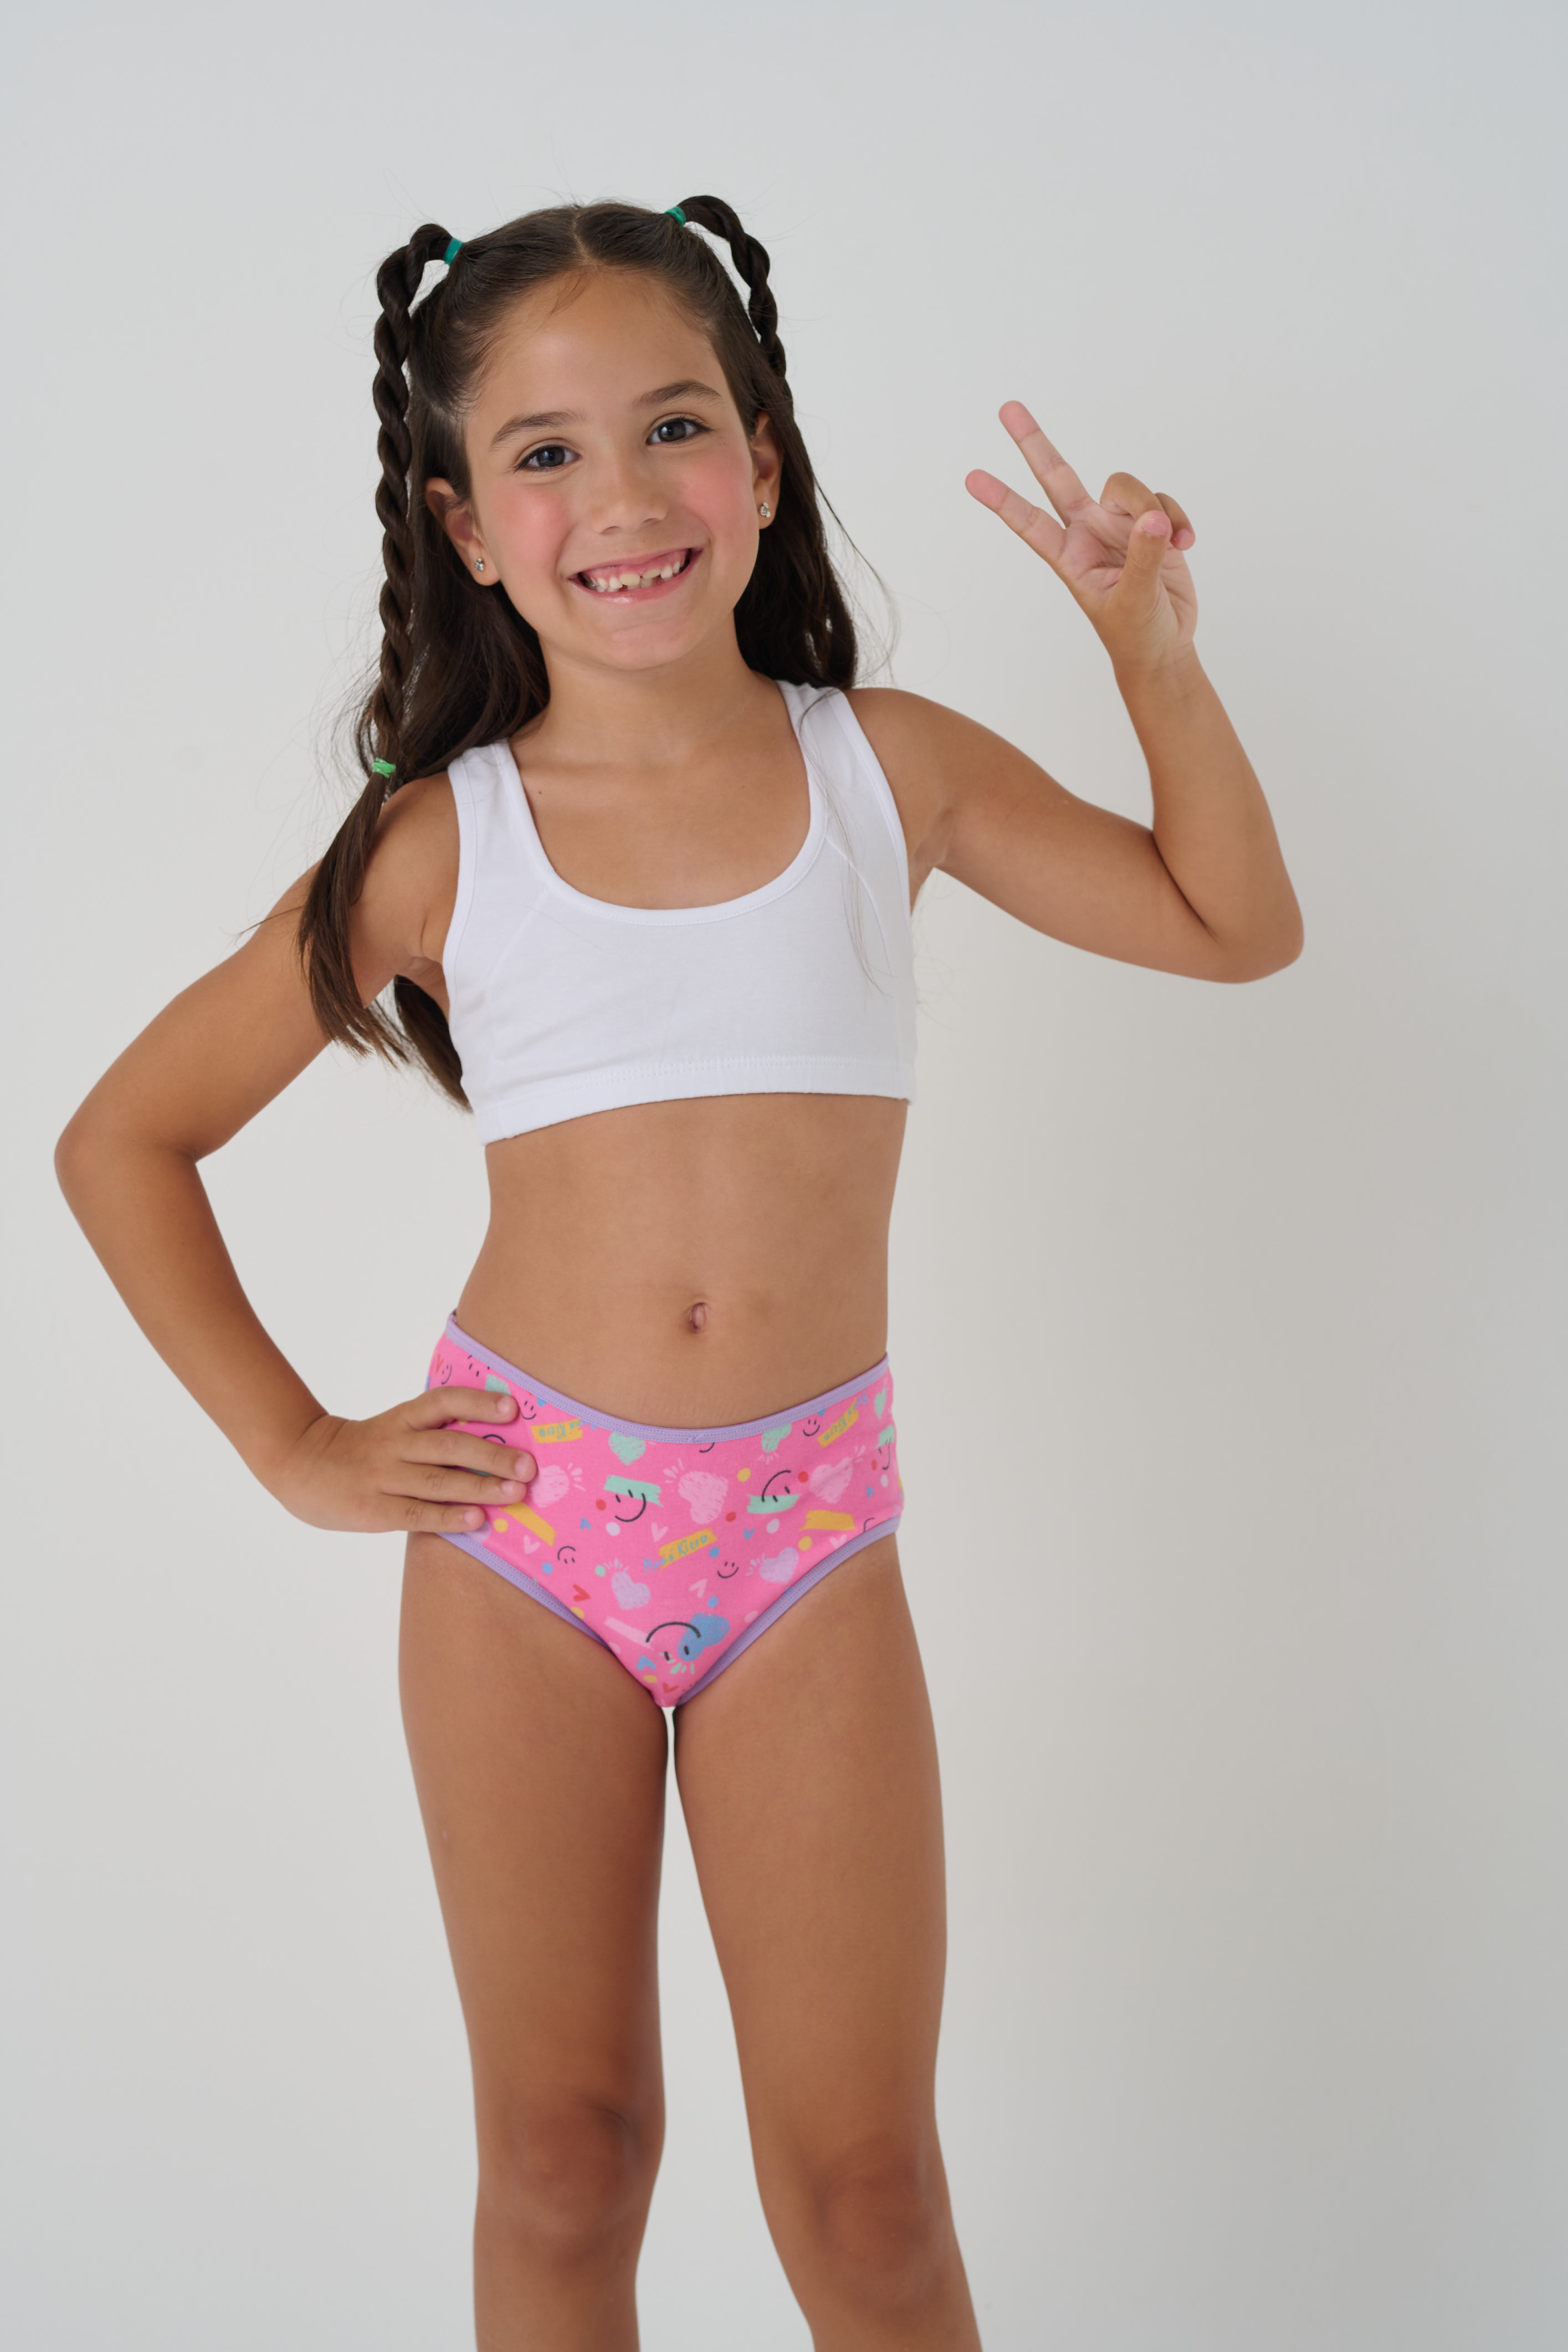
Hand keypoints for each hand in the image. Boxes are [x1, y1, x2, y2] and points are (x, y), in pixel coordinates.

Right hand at [267, 1387, 537, 1535]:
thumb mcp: (392, 1428)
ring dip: (481, 1487)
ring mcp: (382, 1477)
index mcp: (401, 1418)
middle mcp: (394, 1443)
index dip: (478, 1403)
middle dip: (493, 1454)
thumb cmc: (360, 1449)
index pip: (443, 1402)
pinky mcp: (373, 1509)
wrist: (298, 1464)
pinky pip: (416, 1513)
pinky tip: (477, 1521)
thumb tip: (493, 1442)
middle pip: (449, 1445)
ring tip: (516, 1493)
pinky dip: (449, 1517)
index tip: (513, 1408)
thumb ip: (431, 1432)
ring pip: (438, 1481)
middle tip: (529, 1465)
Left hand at [966, 402, 1196, 675]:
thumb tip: (1153, 519)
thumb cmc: (1137, 633)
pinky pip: (1162, 501)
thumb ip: (1143, 558)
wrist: (1165, 645)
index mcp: (1070, 557)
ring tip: (1173, 544)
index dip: (1003, 501)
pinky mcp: (1151, 525)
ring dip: (1156, 509)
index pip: (1031, 523)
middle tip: (1007, 407)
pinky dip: (1177, 519)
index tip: (972, 479)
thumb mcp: (1134, 602)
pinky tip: (1185, 544)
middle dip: (1034, 443)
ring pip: (1129, 487)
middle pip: (1058, 477)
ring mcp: (1118, 526)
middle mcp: (1088, 532)